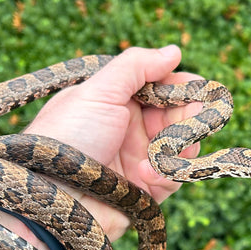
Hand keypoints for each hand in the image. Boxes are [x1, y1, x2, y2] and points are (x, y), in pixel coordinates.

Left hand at [26, 45, 202, 239]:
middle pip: (177, 116)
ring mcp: (138, 159)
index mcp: (117, 102)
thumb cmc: (68, 138)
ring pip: (181, 146)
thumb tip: (174, 52)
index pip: (161, 88)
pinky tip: (145, 173)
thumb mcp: (98, 92)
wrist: (50, 198)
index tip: (200, 89)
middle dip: (189, 115)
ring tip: (171, 146)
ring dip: (181, 144)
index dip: (182, 87)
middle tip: (199, 116)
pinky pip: (171, 176)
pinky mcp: (144, 189)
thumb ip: (136, 67)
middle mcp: (130, 129)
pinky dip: (164, 172)